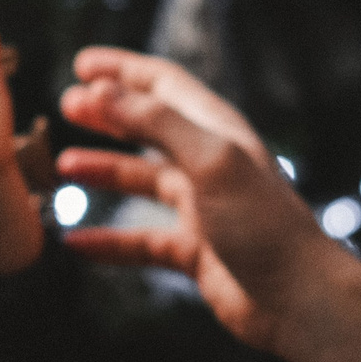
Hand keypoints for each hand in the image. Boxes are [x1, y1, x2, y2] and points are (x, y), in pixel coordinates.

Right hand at [58, 49, 360, 361]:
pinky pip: (141, 239)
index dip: (123, 70)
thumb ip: (157, 123)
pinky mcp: (194, 250)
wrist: (298, 297)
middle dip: (107, 115)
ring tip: (62, 167)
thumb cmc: (262, 223)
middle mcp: (209, 163)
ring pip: (142, 180)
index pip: (163, 85)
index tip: (81, 64)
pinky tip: (76, 243)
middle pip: (149, 128)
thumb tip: (103, 90)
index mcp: (217, 130)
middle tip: (65, 107)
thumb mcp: (210, 160)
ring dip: (104, 170)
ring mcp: (201, 207)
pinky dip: (109, 241)